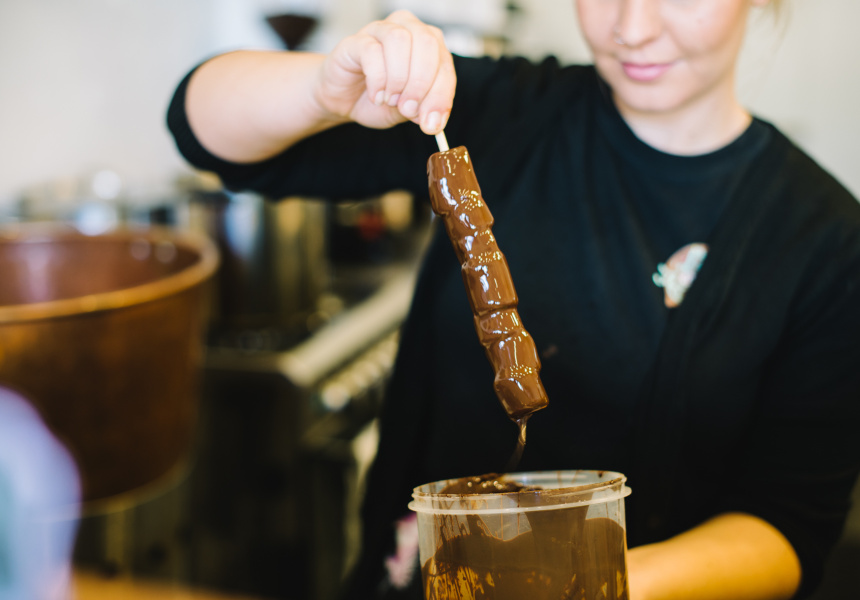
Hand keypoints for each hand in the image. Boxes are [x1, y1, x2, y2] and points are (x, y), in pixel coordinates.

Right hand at [315, 10, 455, 134]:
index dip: (441, 95)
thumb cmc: (379, 99)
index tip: (431, 122)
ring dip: (398, 78)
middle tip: (408, 109)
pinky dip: (377, 79)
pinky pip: (371, 51)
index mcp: (428, 45)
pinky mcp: (356, 41)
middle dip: (420, 84)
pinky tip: (376, 96)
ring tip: (390, 100)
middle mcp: (407, 29)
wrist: (343, 100)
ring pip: (400, 40)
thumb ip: (423, 110)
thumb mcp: (407, 112)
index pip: (444, 63)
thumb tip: (433, 120)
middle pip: (426, 44)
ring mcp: (380, 30)